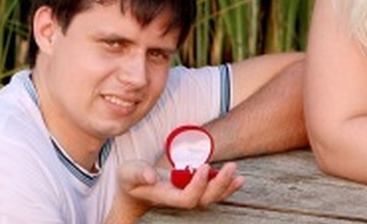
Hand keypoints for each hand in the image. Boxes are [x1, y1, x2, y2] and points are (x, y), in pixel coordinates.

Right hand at [116, 160, 244, 212]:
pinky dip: (226, 187)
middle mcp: (179, 199)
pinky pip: (213, 192)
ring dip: (226, 186)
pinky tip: (238, 179)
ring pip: (212, 198)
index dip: (198, 185)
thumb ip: (138, 173)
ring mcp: (188, 195)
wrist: (134, 190)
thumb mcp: (128, 173)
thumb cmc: (131, 180)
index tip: (203, 166)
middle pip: (205, 199)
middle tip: (231, 166)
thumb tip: (151, 176)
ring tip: (238, 174)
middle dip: (219, 185)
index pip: (187, 198)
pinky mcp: (193, 189)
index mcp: (165, 196)